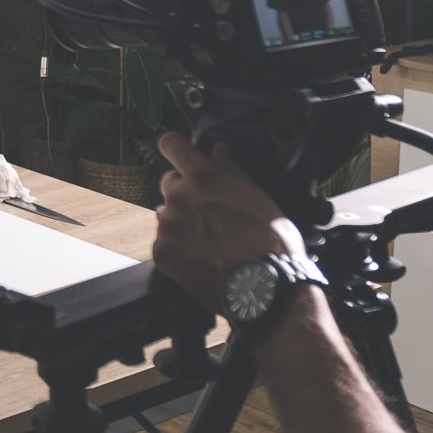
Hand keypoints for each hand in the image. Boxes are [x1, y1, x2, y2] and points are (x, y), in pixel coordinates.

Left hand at [151, 132, 307, 312]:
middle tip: (209, 209)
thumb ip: (231, 171)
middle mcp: (177, 196)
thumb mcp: (258, 197)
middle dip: (186, 190)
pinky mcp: (162, 253)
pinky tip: (202, 257)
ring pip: (168, 213)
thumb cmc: (270, 240)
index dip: (178, 148)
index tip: (185, 156)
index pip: (170, 143)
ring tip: (210, 240)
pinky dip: (179, 246)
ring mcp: (167, 226)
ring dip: (183, 220)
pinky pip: (165, 241)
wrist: (264, 289)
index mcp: (202, 176)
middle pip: (169, 181)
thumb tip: (218, 152)